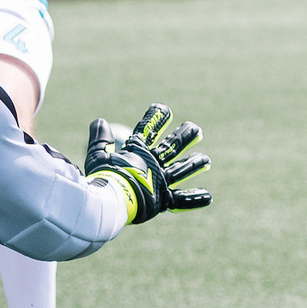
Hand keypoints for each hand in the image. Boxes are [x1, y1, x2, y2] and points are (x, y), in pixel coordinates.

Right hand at [84, 103, 210, 224]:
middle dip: (184, 137)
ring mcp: (160, 180)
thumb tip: (99, 120)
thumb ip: (100, 139)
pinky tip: (208, 197)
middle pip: (172, 146)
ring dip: (194, 164)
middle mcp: (153, 164)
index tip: (163, 108)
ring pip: (181, 170)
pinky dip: (194, 199)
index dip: (155, 118)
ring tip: (206, 160)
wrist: (113, 199)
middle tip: (195, 129)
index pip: (147, 130)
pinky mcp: (163, 199)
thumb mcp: (97, 156)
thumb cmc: (102, 178)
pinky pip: (182, 200)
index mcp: (137, 152)